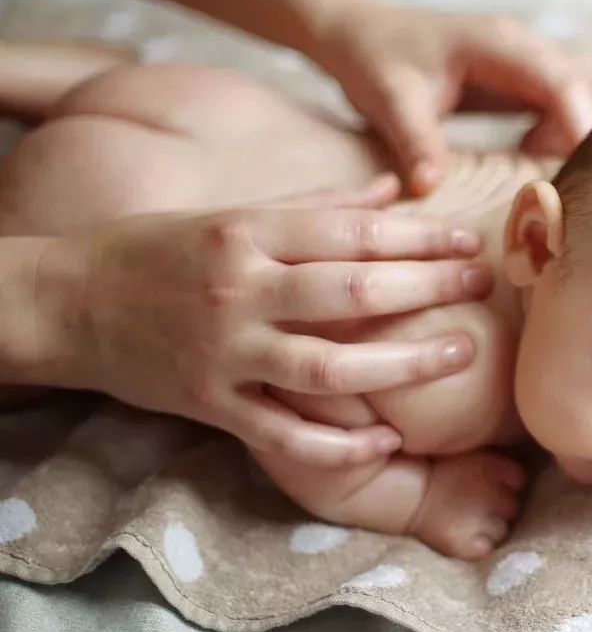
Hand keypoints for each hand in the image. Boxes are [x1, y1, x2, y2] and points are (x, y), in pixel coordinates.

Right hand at [43, 177, 492, 465]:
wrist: (69, 303)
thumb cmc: (161, 251)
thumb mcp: (233, 214)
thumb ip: (316, 204)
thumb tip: (390, 187)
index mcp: (248, 235)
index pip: (351, 233)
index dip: (418, 236)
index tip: (466, 238)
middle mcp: (240, 292)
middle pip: (350, 293)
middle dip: (427, 288)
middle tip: (481, 283)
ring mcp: (226, 354)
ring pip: (328, 368)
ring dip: (402, 365)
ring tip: (460, 353)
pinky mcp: (211, 407)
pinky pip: (285, 436)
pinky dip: (339, 445)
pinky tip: (389, 440)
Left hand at [309, 4, 591, 192]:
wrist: (366, 36)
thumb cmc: (377, 60)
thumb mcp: (390, 99)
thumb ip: (415, 140)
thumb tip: (431, 187)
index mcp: (501, 46)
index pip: (562, 83)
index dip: (581, 127)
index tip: (589, 174)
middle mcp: (531, 51)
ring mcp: (538, 67)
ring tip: (570, 183)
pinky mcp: (535, 87)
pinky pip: (580, 110)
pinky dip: (580, 141)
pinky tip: (547, 170)